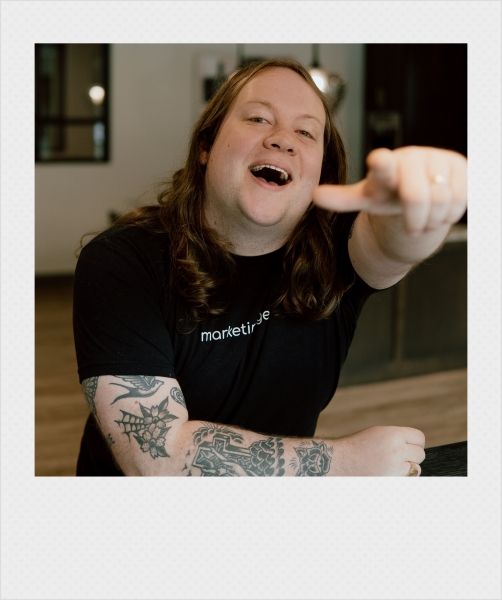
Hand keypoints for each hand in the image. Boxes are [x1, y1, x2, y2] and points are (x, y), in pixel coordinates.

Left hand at [313, 146, 466, 235]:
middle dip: (415, 220)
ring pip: (442, 203)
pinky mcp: (460, 165)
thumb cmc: (388, 193)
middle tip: (412, 224)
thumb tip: (314, 196)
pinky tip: (441, 206)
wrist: (420, 187)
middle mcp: (412, 157)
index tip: (378, 160)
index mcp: (385, 167)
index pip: (384, 167)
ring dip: (432, 219)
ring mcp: (437, 159)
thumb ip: (342, 198)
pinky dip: (449, 213)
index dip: (382, 165)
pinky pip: (460, 200)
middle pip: (417, 199)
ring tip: (425, 212)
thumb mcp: (366, 197)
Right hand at [332, 425, 425, 475]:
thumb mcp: (378, 434)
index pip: (420, 438)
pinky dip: (400, 478)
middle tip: (397, 458)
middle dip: (411, 457)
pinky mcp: (393, 481)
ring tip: (389, 466)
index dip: (414, 443)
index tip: (408, 447)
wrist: (341, 461)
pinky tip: (385, 474)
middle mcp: (397, 450)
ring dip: (407, 470)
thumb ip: (398, 437)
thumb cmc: (358, 447)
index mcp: (393, 435)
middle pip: (420, 454)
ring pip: (416, 470)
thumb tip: (417, 445)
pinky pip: (406, 480)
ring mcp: (395, 468)